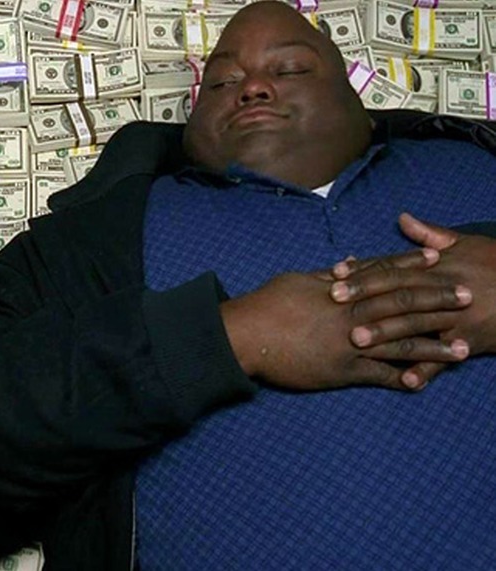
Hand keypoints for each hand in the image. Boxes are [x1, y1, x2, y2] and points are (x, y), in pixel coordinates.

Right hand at [221, 266, 469, 391]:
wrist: (245, 335)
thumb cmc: (266, 305)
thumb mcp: (298, 281)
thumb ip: (327, 275)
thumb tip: (348, 264)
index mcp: (341, 290)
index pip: (384, 273)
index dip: (412, 265)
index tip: (439, 258)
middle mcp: (351, 314)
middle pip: (402, 305)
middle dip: (437, 301)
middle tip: (468, 297)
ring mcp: (348, 343)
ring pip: (399, 343)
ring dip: (433, 345)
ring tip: (461, 348)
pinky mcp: (340, 370)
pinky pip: (377, 375)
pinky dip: (400, 378)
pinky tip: (422, 382)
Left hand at [333, 213, 495, 355]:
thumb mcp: (467, 245)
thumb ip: (431, 236)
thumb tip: (403, 219)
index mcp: (437, 267)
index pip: (394, 267)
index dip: (364, 270)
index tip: (335, 273)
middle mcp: (442, 290)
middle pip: (398, 294)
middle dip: (365, 299)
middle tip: (333, 305)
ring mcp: (456, 317)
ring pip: (416, 325)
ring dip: (386, 334)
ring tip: (356, 341)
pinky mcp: (470, 341)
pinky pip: (445, 359)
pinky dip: (426, 370)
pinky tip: (404, 381)